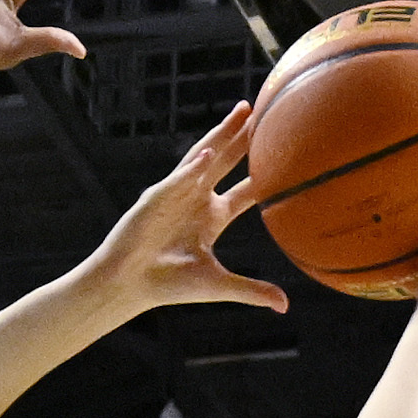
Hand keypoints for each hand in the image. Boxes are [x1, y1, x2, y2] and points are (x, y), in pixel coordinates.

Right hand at [80, 105, 287, 322]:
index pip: (247, 190)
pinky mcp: (155, 198)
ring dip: (223, 134)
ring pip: (205, 156)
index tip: (289, 153)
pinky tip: (209, 152)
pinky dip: (193, 167)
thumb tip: (285, 306)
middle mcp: (197, 199)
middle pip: (228, 161)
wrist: (129, 284)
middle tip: (267, 111)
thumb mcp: (217, 285)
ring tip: (242, 111)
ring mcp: (176, 194)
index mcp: (212, 217)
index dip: (266, 171)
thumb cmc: (168, 284)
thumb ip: (251, 291)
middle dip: (245, 137)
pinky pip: (178, 179)